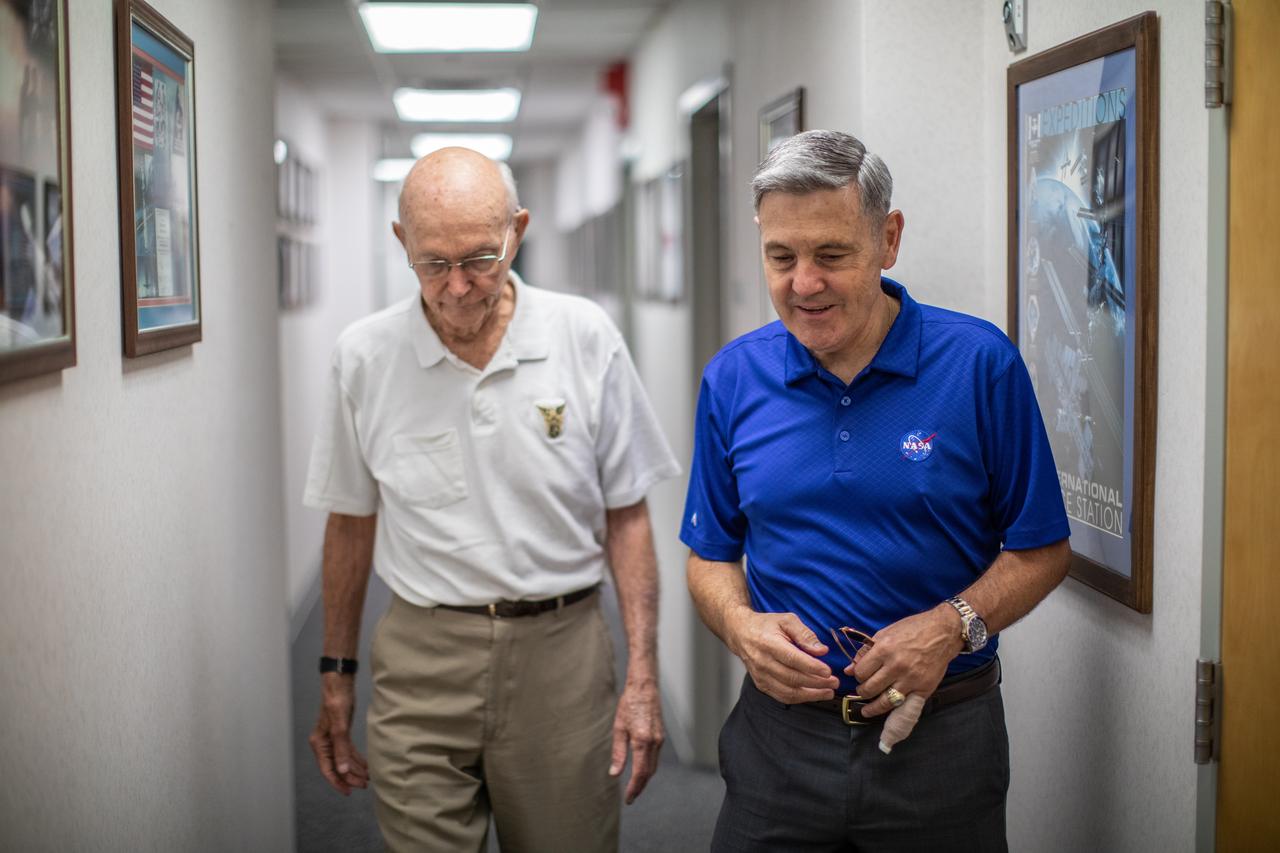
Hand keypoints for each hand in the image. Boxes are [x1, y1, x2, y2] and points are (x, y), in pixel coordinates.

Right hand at [309, 674, 369, 794]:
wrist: (340, 683)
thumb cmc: (337, 700)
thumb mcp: (340, 725)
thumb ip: (341, 748)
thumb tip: (343, 769)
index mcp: (319, 743)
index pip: (327, 769)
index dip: (338, 782)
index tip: (349, 792)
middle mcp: (324, 743)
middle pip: (336, 766)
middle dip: (350, 777)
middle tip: (364, 785)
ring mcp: (332, 739)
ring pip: (343, 760)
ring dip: (355, 770)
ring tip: (368, 778)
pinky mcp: (341, 733)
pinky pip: (348, 751)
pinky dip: (357, 759)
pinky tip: (366, 765)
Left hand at [609, 677, 663, 803]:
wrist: (644, 688)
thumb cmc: (629, 704)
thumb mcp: (619, 728)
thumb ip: (618, 753)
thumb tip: (615, 773)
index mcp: (642, 740)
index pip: (640, 772)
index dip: (634, 788)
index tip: (628, 798)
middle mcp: (654, 742)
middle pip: (649, 773)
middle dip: (640, 787)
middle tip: (630, 797)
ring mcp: (660, 739)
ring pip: (654, 766)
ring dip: (645, 779)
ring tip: (634, 788)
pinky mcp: (661, 736)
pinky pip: (656, 758)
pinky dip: (649, 768)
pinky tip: (641, 771)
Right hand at [727, 611, 838, 703]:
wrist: (740, 633)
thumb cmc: (765, 625)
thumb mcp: (786, 620)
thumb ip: (805, 634)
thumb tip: (821, 650)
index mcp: (769, 643)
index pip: (793, 659)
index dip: (812, 667)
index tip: (829, 671)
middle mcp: (763, 662)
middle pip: (793, 678)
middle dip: (817, 683)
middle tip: (834, 683)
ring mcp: (760, 675)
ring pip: (788, 692)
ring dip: (810, 695)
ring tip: (828, 692)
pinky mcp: (761, 684)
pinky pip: (781, 696)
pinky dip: (799, 698)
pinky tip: (812, 695)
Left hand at [850, 604, 962, 717]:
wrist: (943, 632)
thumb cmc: (913, 629)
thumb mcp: (885, 633)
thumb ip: (866, 652)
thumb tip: (849, 669)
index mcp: (884, 649)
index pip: (860, 672)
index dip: (857, 675)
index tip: (860, 675)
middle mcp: (896, 666)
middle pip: (869, 689)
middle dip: (862, 691)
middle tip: (863, 690)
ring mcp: (910, 679)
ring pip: (884, 701)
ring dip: (873, 706)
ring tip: (867, 709)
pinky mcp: (923, 688)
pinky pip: (903, 704)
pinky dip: (892, 708)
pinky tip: (886, 710)